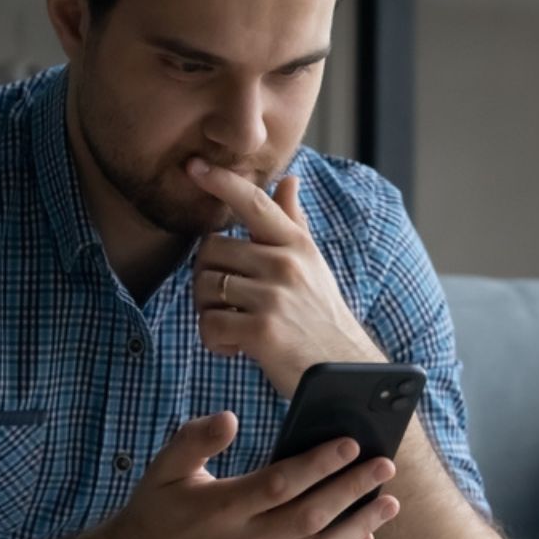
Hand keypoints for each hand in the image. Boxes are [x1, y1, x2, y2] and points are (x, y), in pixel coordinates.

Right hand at [93, 411, 399, 538]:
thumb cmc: (155, 510)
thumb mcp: (163, 467)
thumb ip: (194, 439)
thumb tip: (229, 417)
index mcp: (217, 510)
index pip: (280, 483)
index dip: (319, 463)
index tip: (351, 443)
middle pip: (308, 517)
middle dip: (352, 490)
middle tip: (385, 467)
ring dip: (358, 527)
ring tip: (389, 503)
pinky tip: (363, 537)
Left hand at [186, 158, 383, 396]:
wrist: (345, 372)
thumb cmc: (320, 316)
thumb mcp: (312, 264)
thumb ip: (293, 222)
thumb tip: (289, 179)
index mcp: (296, 244)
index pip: (254, 203)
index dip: (222, 182)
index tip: (194, 166)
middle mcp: (285, 263)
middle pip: (210, 250)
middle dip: (206, 278)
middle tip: (225, 303)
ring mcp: (274, 296)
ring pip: (204, 287)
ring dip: (207, 313)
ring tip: (234, 328)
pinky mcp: (262, 331)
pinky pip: (209, 324)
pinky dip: (213, 342)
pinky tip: (236, 349)